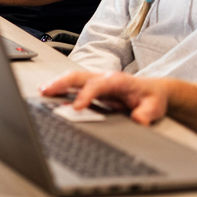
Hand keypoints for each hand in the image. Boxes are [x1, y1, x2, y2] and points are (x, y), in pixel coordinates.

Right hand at [40, 71, 168, 125]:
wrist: (153, 91)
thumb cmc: (152, 98)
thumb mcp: (155, 107)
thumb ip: (146, 113)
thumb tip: (138, 120)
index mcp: (118, 80)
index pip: (97, 85)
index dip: (86, 95)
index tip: (77, 107)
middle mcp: (104, 77)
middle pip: (78, 76)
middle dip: (61, 82)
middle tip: (46, 91)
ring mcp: (96, 81)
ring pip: (72, 78)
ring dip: (57, 83)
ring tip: (42, 91)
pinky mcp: (92, 87)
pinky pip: (73, 84)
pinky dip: (60, 87)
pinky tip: (49, 93)